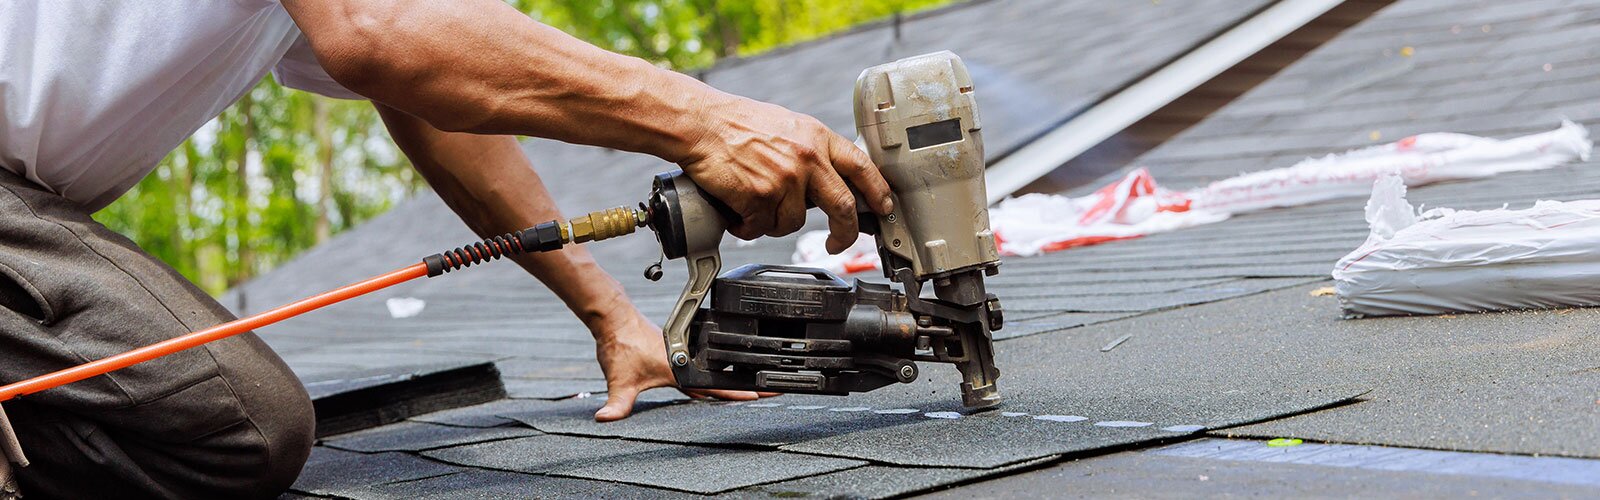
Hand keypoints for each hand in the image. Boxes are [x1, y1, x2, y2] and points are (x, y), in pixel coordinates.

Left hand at [591, 306, 774, 421]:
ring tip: (755, 383)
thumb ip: (616, 404)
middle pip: (722, 376)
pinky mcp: (675, 348)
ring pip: (713, 368)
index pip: (716, 384)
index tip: (763, 392)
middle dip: (746, 384)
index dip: (739, 391)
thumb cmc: (620, 346)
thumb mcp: (619, 381)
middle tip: (770, 389)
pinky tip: (717, 374)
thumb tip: (604, 419)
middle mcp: (685, 359)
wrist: (615, 320)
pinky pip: (700, 362)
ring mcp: (682, 352)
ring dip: (732, 375)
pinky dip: (712, 370)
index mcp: (680, 369)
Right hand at [680, 96, 893, 253]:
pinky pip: (762, 227)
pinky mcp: (761, 197)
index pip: (861, 166)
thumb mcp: (786, 127)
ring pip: (794, 223)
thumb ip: (810, 151)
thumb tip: (828, 178)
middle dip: (846, 232)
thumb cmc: (735, 124)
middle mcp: (807, 158)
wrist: (700, 124)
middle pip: (843, 206)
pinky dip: (747, 225)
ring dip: (773, 222)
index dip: (878, 190)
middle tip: (840, 243)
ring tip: (753, 205)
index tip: (884, 207)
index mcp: (816, 137)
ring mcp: (785, 179)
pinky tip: (737, 209)